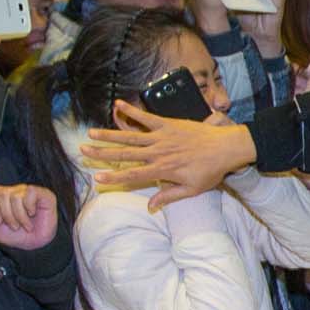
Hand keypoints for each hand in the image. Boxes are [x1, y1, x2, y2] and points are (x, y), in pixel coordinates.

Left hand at [0, 183, 59, 250]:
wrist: (34, 246)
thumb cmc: (14, 235)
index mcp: (0, 196)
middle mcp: (14, 191)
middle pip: (2, 195)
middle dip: (7, 216)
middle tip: (14, 226)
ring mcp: (28, 191)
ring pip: (15, 197)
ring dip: (19, 217)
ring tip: (24, 225)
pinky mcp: (43, 194)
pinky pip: (30, 194)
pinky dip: (29, 209)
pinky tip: (33, 215)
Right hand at [84, 101, 256, 202]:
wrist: (226, 148)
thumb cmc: (210, 171)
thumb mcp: (192, 190)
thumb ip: (169, 196)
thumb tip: (150, 206)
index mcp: (162, 170)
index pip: (133, 175)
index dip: (114, 177)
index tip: (97, 178)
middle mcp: (158, 152)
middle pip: (125, 153)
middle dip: (102, 153)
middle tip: (83, 151)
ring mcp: (161, 136)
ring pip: (130, 135)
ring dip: (110, 134)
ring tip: (92, 132)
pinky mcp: (167, 123)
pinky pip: (147, 116)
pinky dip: (132, 110)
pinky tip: (118, 104)